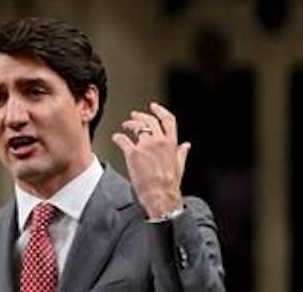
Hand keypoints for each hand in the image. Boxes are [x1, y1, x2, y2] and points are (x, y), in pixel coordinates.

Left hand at [111, 102, 190, 217]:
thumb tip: (186, 145)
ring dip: (129, 124)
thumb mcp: (179, 165)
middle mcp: (159, 141)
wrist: (160, 196)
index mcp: (171, 143)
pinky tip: (116, 137)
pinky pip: (123, 139)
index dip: (160, 111)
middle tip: (134, 116)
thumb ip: (181, 152)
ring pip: (136, 127)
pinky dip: (118, 137)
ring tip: (125, 125)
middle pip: (149, 121)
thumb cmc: (170, 184)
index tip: (153, 107)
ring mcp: (146, 146)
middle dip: (140, 116)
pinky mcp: (133, 153)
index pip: (168, 120)